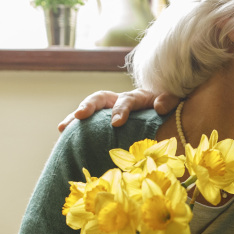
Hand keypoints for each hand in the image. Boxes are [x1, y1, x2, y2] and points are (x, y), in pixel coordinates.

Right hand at [56, 88, 178, 131]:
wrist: (160, 107)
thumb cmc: (165, 107)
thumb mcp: (171, 101)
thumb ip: (168, 100)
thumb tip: (159, 107)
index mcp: (136, 97)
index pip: (126, 100)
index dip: (121, 110)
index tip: (116, 123)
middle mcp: (118, 101)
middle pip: (100, 98)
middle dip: (89, 106)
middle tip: (80, 116)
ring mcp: (108, 110)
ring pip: (89, 109)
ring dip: (75, 117)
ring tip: (63, 127)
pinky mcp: (103, 121)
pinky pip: (87, 123)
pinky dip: (75, 127)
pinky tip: (63, 135)